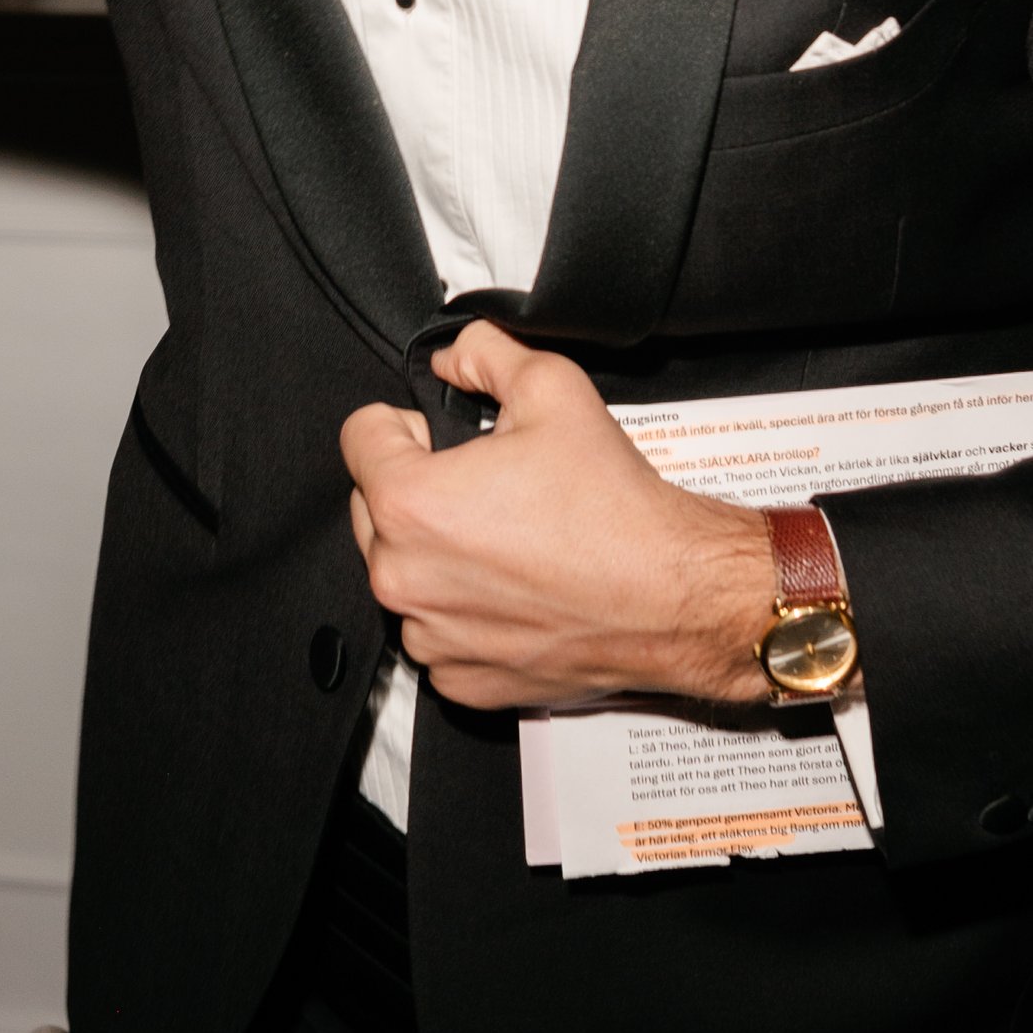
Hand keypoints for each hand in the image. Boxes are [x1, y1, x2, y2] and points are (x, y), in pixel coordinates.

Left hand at [340, 321, 776, 712]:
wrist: (672, 595)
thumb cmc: (614, 507)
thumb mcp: (552, 387)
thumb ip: (482, 353)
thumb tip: (450, 356)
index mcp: (408, 503)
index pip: (360, 435)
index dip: (408, 423)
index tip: (445, 438)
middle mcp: (403, 577)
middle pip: (373, 508)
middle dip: (420, 490)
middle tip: (491, 489)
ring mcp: (429, 635)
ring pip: (406, 572)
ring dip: (439, 554)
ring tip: (510, 541)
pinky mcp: (459, 678)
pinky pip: (437, 630)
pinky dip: (465, 610)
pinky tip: (517, 590)